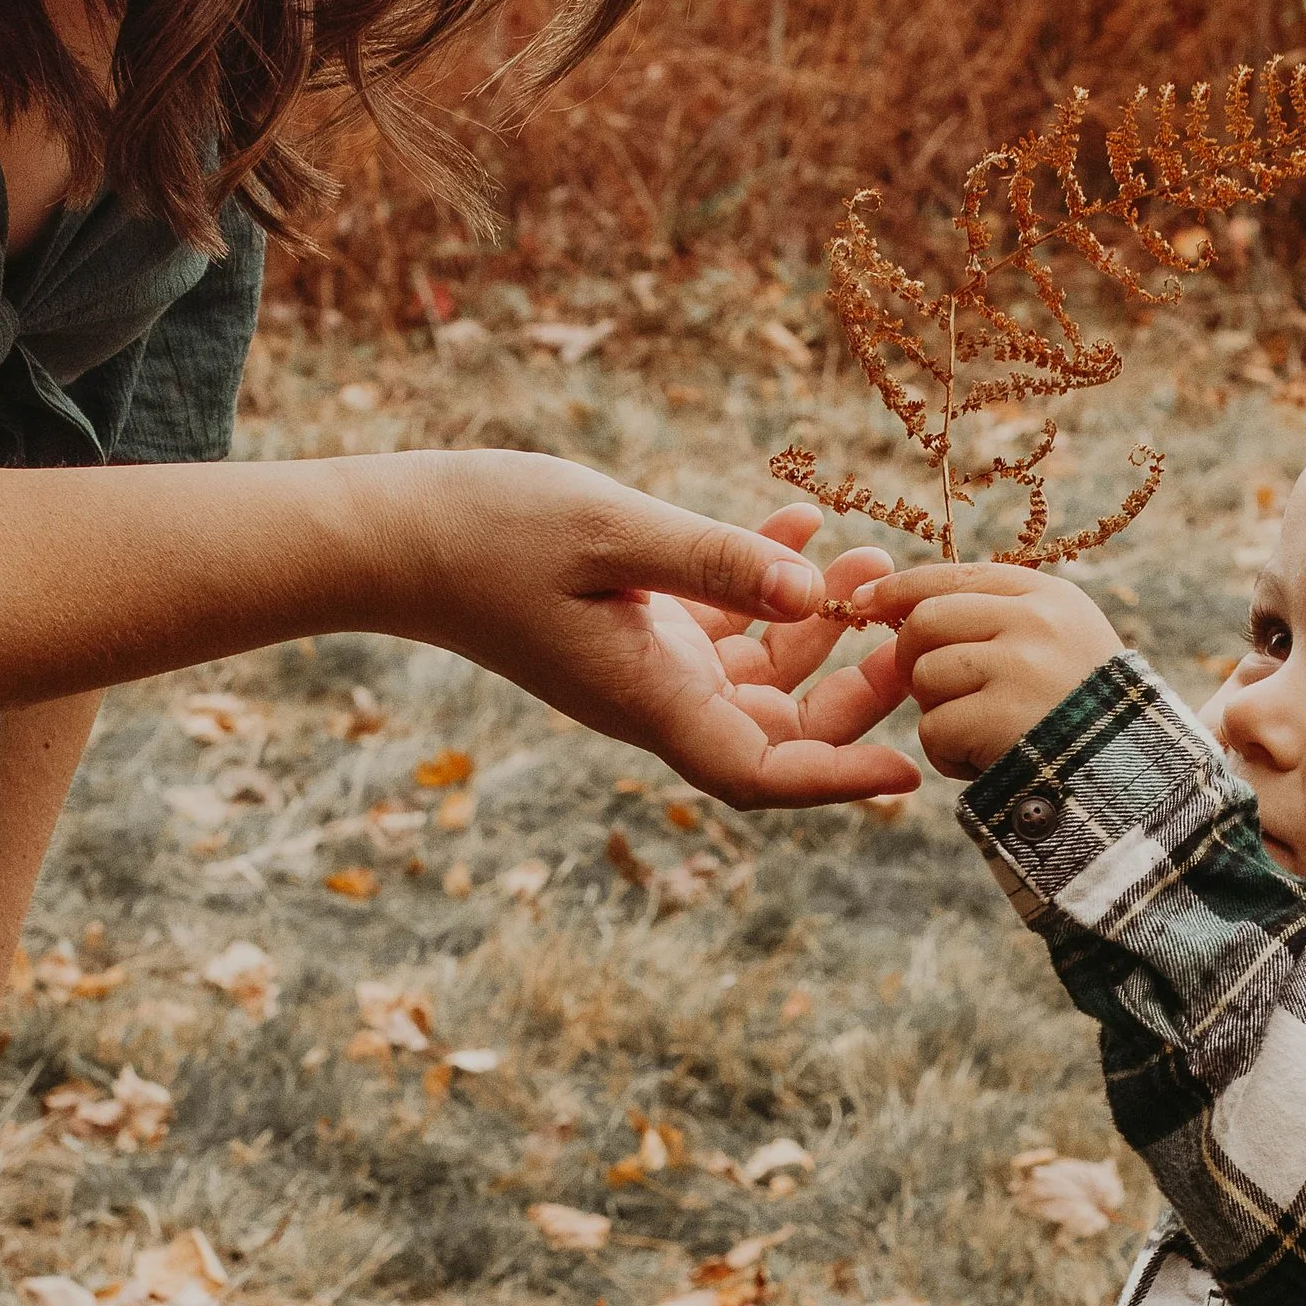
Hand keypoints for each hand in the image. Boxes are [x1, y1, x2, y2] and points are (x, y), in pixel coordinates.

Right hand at [403, 457, 917, 807]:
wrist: (397, 533)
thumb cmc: (490, 531)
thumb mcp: (612, 530)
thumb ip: (716, 560)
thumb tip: (814, 588)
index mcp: (648, 698)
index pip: (758, 774)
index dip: (838, 780)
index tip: (909, 770)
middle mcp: (654, 695)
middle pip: (780, 728)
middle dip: (854, 687)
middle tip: (908, 622)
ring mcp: (646, 664)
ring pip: (761, 673)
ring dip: (820, 622)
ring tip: (869, 558)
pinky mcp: (634, 626)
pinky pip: (723, 621)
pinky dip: (766, 581)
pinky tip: (800, 524)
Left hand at [848, 565, 1123, 779]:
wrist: (1128, 776)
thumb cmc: (1082, 713)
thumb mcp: (1059, 643)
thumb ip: (995, 618)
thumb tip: (903, 603)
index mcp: (1047, 597)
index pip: (955, 575)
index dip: (903, 588)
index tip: (868, 600)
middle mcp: (1035, 621)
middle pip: (925, 621)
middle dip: (915, 660)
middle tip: (941, 694)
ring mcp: (1019, 666)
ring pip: (925, 675)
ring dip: (938, 713)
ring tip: (981, 733)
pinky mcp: (1000, 717)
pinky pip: (933, 728)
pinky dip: (949, 755)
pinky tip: (987, 761)